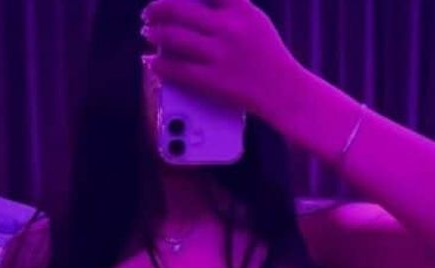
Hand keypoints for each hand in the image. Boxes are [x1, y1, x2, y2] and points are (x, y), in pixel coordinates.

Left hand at [142, 0, 303, 121]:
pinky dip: (158, 64)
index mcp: (241, 10)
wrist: (285, 92)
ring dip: (154, 33)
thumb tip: (190, 4)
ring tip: (149, 33)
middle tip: (149, 14)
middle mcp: (229, 28)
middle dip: (157, 9)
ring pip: (173, 37)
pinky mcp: (214, 81)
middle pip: (178, 8)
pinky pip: (176, 69)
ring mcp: (221, 55)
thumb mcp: (255, 22)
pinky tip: (152, 61)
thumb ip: (229, 8)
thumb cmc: (269, 57)